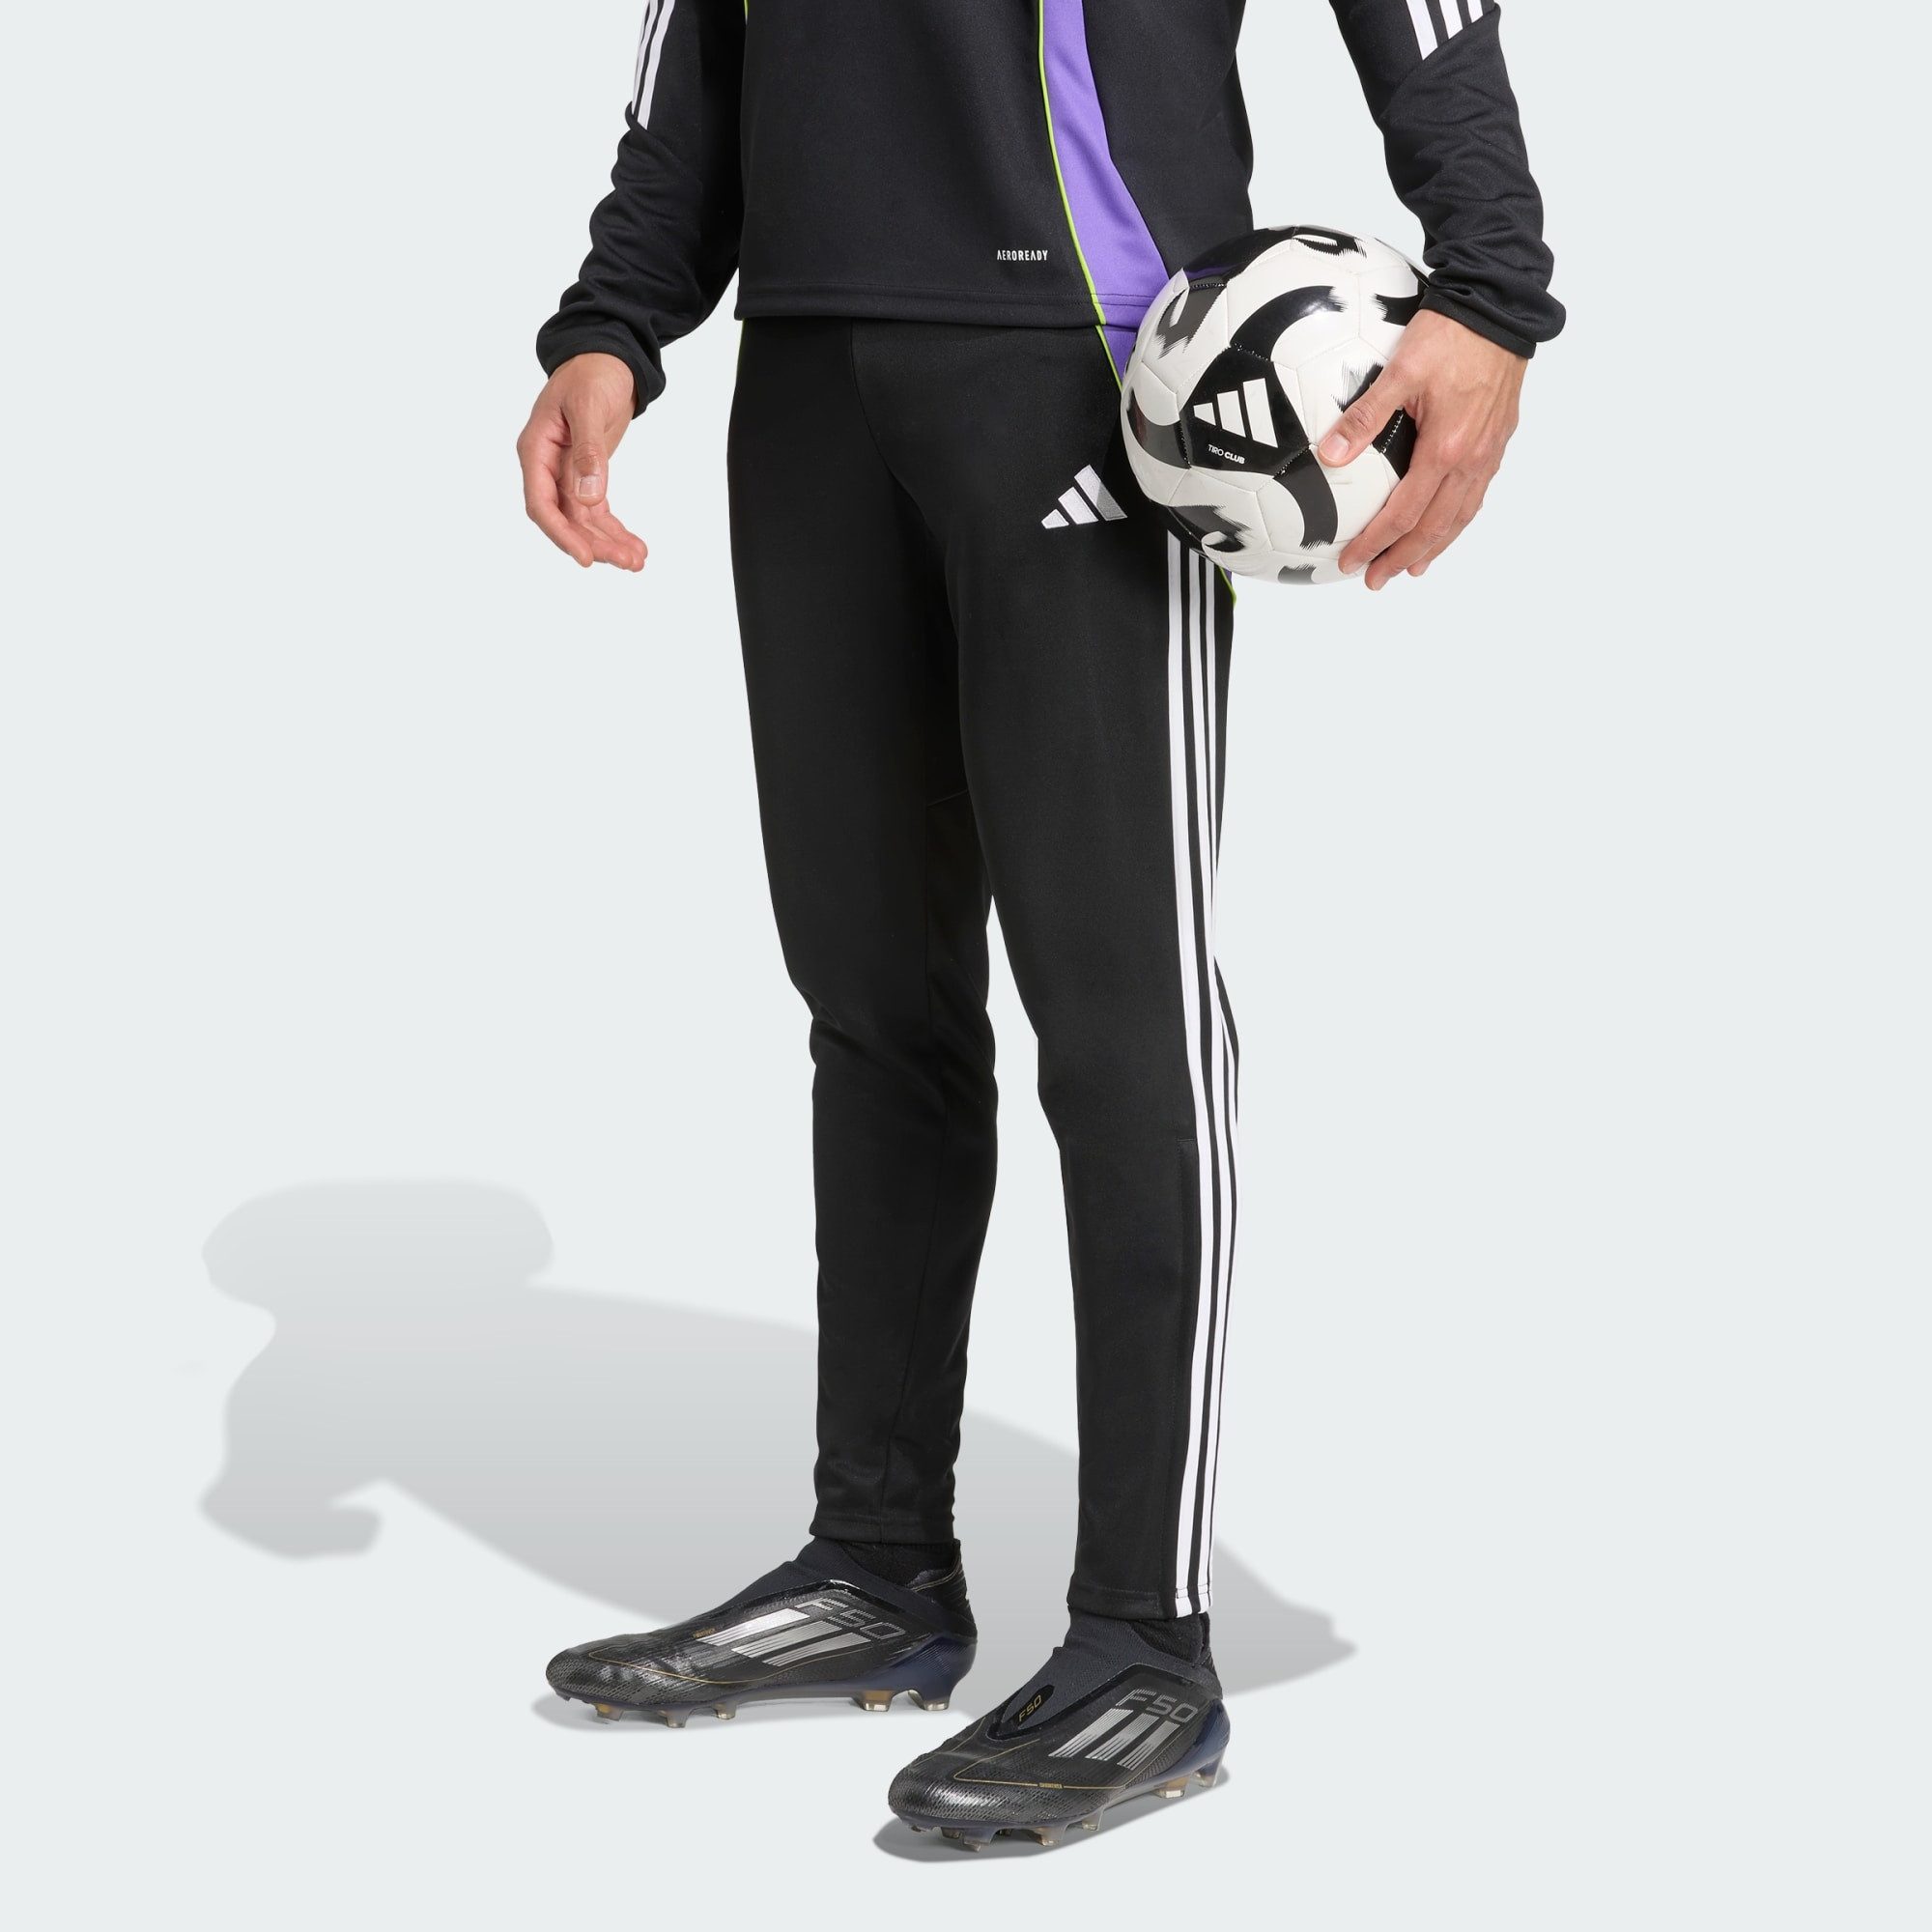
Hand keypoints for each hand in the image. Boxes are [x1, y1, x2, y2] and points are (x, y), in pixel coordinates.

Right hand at [516, 353, 647, 569]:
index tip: (587, 558)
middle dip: (595, 543)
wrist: (606, 356)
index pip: (541, 503)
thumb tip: (587, 497)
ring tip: (638, 561)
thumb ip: (589, 452)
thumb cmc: (591, 372)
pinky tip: (636, 547)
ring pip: (583, 520)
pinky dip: (615, 529)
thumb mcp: (589, 406)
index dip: (562, 534)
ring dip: (609, 542)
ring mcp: (566, 472)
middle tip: (628, 562)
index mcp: (536, 449)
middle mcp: (547, 466)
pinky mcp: (587, 474)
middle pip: (565, 518)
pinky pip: (598, 511)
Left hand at [1317, 311, 1524, 590]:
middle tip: (1377, 580)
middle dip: (1403, 557)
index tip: (1352, 562)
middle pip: (1434, 527)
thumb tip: (1329, 453)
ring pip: (1460, 516)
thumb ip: (1363, 416)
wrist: (1500, 308)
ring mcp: (1488, 453)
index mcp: (1444, 450)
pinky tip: (1447, 525)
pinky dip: (1457, 520)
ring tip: (1413, 567)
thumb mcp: (1400, 370)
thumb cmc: (1451, 336)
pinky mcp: (1497, 441)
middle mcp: (1471, 460)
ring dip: (1434, 546)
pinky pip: (1476, 495)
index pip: (1404, 515)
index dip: (1376, 543)